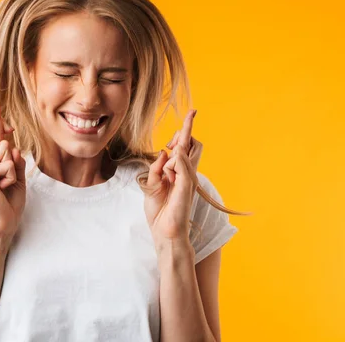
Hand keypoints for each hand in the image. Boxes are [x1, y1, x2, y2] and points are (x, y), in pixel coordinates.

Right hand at [0, 98, 26, 241]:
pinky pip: (6, 165)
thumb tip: (14, 146)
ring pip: (3, 148)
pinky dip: (12, 177)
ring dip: (12, 165)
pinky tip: (5, 188)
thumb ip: (16, 161)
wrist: (3, 221)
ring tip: (8, 181)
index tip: (1, 112)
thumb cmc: (10, 200)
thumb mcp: (18, 177)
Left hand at [140, 109, 200, 250]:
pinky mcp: (188, 186)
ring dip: (172, 154)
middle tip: (172, 140)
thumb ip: (157, 168)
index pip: (186, 146)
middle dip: (185, 131)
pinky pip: (183, 165)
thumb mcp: (152, 185)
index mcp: (180, 172)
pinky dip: (175, 161)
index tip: (192, 111)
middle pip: (192, 143)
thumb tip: (164, 152)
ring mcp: (189, 179)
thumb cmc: (159, 211)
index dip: (187, 128)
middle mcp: (188, 173)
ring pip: (185, 151)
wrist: (165, 233)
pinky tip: (169, 167)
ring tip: (166, 174)